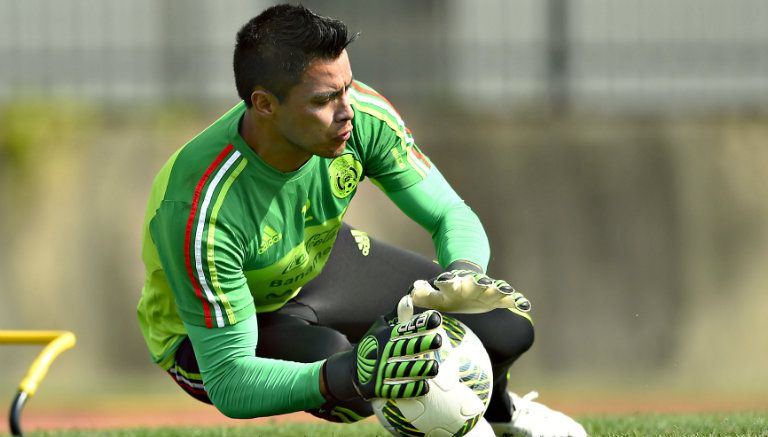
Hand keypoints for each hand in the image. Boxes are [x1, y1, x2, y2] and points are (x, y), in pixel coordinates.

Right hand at [322, 310, 442, 400]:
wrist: (350, 370)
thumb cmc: (373, 345)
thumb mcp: (380, 327)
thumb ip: (397, 314)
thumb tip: (412, 295)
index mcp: (386, 336)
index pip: (405, 328)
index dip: (420, 323)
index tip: (436, 319)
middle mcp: (383, 352)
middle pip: (405, 348)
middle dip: (421, 344)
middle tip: (438, 340)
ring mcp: (380, 371)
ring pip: (402, 370)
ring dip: (419, 369)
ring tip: (434, 367)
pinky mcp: (379, 388)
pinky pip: (396, 389)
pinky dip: (410, 389)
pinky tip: (425, 387)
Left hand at [410, 269, 530, 313]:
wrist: (466, 278)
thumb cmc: (446, 292)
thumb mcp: (432, 293)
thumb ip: (421, 294)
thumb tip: (411, 293)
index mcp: (453, 283)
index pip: (449, 282)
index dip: (447, 282)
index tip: (445, 282)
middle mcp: (472, 284)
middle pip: (477, 283)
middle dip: (481, 284)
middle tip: (485, 284)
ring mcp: (487, 288)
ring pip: (496, 287)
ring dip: (501, 289)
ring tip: (506, 291)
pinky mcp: (498, 296)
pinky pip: (510, 298)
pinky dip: (517, 300)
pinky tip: (525, 305)